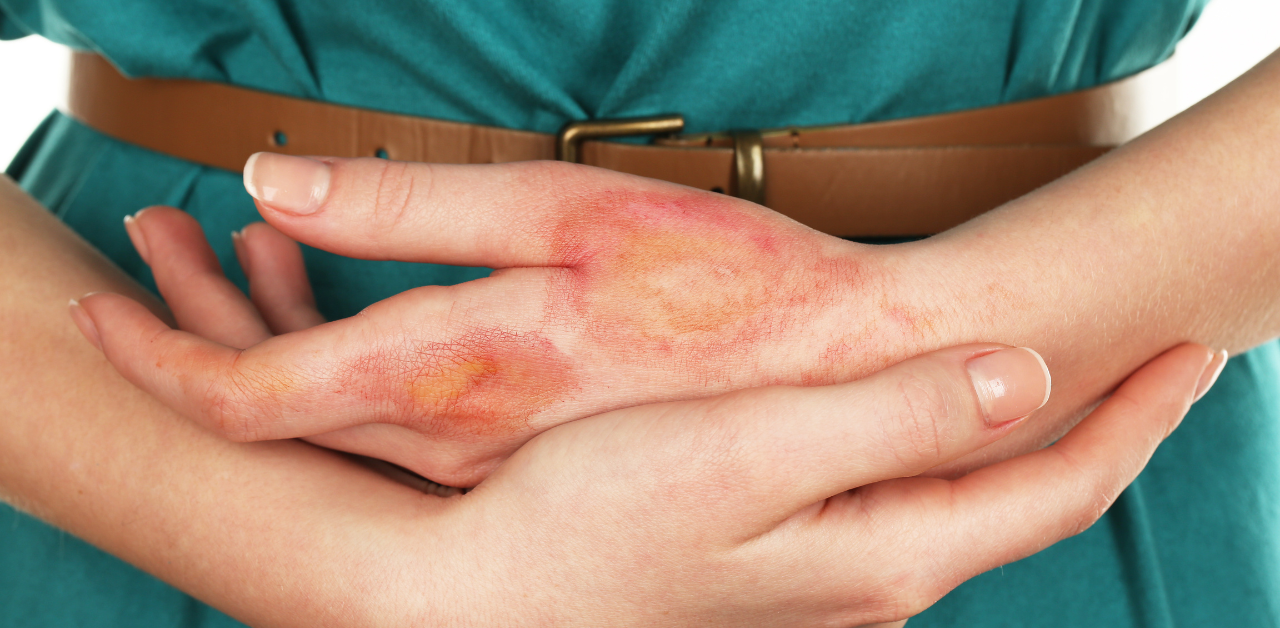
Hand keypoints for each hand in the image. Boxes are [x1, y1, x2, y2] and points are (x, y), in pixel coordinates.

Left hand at [73, 157, 945, 484]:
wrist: (841, 380)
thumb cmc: (720, 281)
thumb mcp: (565, 212)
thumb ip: (409, 208)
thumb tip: (271, 181)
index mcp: (451, 377)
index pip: (248, 397)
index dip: (159, 352)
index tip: (108, 302)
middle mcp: (450, 449)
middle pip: (270, 413)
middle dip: (195, 328)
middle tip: (162, 246)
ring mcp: (485, 471)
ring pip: (325, 424)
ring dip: (262, 339)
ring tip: (231, 256)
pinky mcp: (521, 466)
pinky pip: (389, 430)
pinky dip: (333, 365)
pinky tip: (330, 300)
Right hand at [366, 342, 1211, 625]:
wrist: (485, 588)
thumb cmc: (601, 512)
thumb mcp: (757, 450)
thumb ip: (896, 418)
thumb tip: (1032, 378)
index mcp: (885, 553)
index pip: (1056, 488)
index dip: (1139, 420)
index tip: (1198, 352)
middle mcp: (871, 579)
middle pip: (1023, 501)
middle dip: (1103, 431)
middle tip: (1154, 356)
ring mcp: (825, 577)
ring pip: (962, 502)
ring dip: (1027, 441)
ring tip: (1066, 380)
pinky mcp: (780, 560)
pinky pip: (900, 500)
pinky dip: (947, 452)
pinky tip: (932, 420)